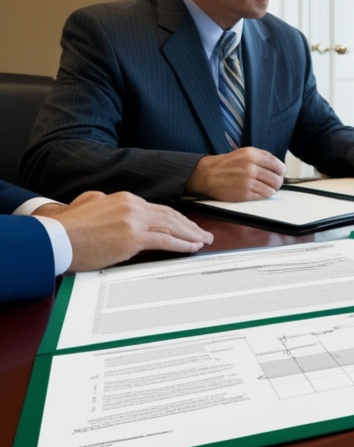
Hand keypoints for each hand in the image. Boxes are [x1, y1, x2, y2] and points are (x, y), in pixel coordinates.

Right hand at [38, 191, 212, 272]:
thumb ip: (108, 202)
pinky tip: (190, 247)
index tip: (187, 225)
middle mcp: (133, 206)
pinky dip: (181, 244)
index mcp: (125, 198)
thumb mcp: (91, 203)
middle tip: (203, 233)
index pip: (159, 209)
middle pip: (170, 216)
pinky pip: (165, 241)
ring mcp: (134, 222)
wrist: (56, 238)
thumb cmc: (69, 227)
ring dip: (191, 235)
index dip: (177, 219)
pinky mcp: (133, 238)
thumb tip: (115, 207)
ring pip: (172, 227)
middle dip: (190, 226)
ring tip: (202, 241)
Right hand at [185, 147, 285, 200]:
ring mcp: (248, 180)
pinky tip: (257, 192)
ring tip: (264, 188)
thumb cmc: (226, 164)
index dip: (281, 171)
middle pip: (277, 178)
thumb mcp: (244, 153)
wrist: (207, 174)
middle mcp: (251, 167)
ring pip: (272, 189)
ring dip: (270, 189)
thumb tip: (278, 165)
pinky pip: (263, 196)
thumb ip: (261, 156)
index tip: (279, 174)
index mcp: (252, 155)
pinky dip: (263, 195)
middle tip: (272, 183)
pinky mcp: (244, 193)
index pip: (278, 165)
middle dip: (277, 182)